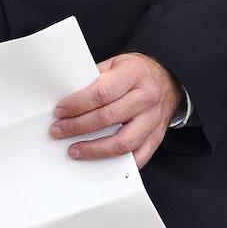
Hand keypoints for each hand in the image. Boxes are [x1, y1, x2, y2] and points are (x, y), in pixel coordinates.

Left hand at [49, 52, 182, 168]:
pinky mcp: (157, 137)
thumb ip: (95, 79)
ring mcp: (153, 120)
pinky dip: (118, 163)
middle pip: (108, 118)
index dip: (77, 104)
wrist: (168, 80)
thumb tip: (68, 98)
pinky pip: (138, 156)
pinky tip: (100, 161)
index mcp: (134, 74)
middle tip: (58, 131)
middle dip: (77, 127)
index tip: (60, 111)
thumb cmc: (136, 72)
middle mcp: (146, 97)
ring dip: (94, 149)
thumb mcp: (116, 64)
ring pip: (122, 142)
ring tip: (74, 150)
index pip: (101, 93)